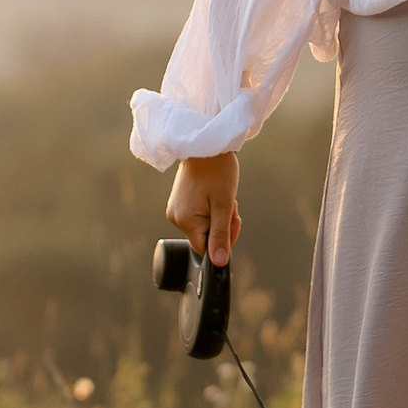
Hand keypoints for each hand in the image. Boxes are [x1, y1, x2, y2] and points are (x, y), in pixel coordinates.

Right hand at [167, 150, 240, 268]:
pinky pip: (199, 216)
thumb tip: (219, 263)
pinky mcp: (180, 202)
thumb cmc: (217, 171)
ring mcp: (176, 209)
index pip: (205, 249)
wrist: (206, 144)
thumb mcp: (224, 205)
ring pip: (204, 226)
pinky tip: (216, 194)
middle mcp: (175, 218)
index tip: (232, 221)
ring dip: (219, 216)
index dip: (223, 241)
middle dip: (223, 225)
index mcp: (185, 221)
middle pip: (205, 237)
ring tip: (224, 197)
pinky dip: (211, 209)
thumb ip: (221, 236)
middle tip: (231, 206)